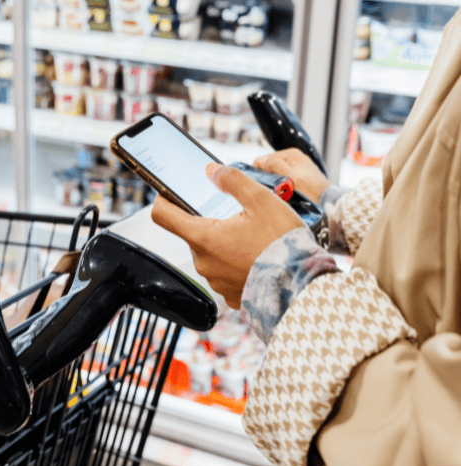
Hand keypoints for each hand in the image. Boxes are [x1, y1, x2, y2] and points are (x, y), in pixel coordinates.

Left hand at [151, 163, 303, 308]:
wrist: (302, 284)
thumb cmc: (282, 243)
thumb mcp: (261, 200)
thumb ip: (232, 180)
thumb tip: (211, 171)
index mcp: (203, 237)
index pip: (163, 216)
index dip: (163, 200)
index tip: (170, 194)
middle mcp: (203, 263)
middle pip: (191, 233)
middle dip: (208, 222)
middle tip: (235, 217)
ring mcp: (215, 281)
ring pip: (209, 253)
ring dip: (223, 243)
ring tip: (251, 239)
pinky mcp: (230, 294)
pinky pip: (224, 273)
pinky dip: (235, 263)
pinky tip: (254, 258)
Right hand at [253, 148, 330, 202]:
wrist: (328, 203)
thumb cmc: (311, 191)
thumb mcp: (292, 177)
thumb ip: (276, 166)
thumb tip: (260, 160)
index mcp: (291, 154)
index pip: (264, 158)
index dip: (258, 170)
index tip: (257, 183)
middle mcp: (294, 157)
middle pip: (270, 165)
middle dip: (267, 176)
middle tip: (269, 190)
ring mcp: (297, 166)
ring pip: (276, 173)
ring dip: (274, 182)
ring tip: (277, 192)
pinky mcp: (299, 175)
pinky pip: (283, 178)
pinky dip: (281, 185)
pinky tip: (284, 193)